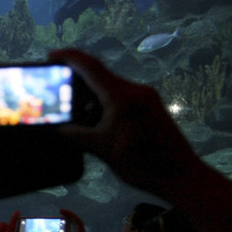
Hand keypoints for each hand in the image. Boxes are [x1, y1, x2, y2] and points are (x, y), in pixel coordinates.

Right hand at [50, 48, 201, 195]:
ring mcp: (145, 98)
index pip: (91, 67)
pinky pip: (120, 97)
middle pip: (100, 74)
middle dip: (76, 77)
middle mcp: (135, 91)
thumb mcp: (102, 150)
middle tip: (55, 84)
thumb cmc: (144, 163)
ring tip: (70, 105)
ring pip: (109, 87)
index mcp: (122, 96)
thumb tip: (56, 128)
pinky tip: (91, 117)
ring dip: (89, 92)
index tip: (51, 56)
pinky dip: (102, 102)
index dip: (68, 58)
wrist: (181, 176)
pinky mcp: (149, 108)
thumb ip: (76, 135)